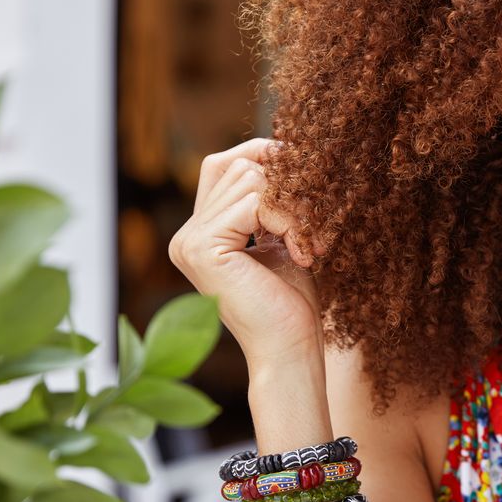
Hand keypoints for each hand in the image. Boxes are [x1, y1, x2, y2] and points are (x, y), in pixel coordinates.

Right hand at [169, 138, 323, 365]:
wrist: (290, 350)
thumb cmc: (290, 303)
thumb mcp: (280, 240)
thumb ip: (269, 202)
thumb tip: (280, 152)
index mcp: (200, 233)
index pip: (224, 164)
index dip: (265, 158)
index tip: (305, 179)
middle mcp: (186, 235)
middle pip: (239, 166)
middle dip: (287, 188)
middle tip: (315, 227)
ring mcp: (189, 241)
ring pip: (251, 179)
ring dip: (293, 208)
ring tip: (309, 245)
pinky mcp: (204, 247)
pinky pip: (255, 202)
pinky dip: (289, 221)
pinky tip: (302, 254)